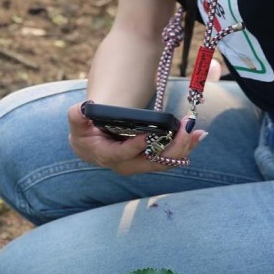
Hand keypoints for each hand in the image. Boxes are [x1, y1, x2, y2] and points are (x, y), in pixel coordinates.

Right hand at [67, 103, 204, 174]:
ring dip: (182, 148)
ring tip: (196, 132)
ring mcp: (140, 165)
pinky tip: (196, 135)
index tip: (146, 137)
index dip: (134, 147)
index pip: (122, 155)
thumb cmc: (84, 131)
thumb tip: (85, 107)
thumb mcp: (76, 121)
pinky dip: (183, 147)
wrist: (90, 146)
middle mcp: (126, 165)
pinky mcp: (150, 161)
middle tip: (185, 130)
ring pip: (164, 161)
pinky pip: (169, 158)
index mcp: (107, 156)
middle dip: (171, 148)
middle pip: (151, 161)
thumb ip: (77, 115)